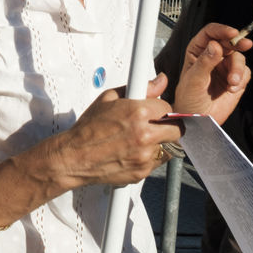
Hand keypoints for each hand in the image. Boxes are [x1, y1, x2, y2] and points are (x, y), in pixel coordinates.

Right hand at [52, 75, 178, 188]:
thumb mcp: (109, 98)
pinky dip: (150, 157)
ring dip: (161, 142)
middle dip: (169, 126)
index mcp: (138, 113)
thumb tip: (160, 81)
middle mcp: (145, 135)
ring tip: (142, 139)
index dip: (161, 108)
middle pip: (178, 130)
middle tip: (157, 125)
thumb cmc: (89, 128)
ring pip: (170, 147)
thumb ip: (140, 88)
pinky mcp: (143, 171)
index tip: (155, 110)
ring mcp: (145, 155)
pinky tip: (134, 151)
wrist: (75, 156)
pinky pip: (158, 162)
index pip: (168, 108)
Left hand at [172, 22, 251, 123]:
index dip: (222, 30)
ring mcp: (225, 67)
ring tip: (231, 82)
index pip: (210, 33)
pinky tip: (232, 88)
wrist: (197, 120)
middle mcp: (212, 56)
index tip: (232, 33)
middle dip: (237, 43)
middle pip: (229, 41)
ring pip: (239, 57)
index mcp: (197, 51)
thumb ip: (205, 62)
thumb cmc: (188, 99)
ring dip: (238, 68)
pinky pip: (245, 73)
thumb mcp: (193, 80)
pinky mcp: (236, 79)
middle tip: (244, 44)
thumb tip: (215, 46)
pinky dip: (241, 79)